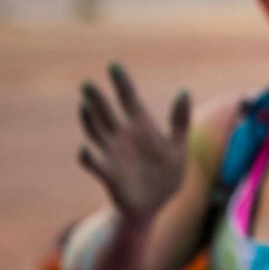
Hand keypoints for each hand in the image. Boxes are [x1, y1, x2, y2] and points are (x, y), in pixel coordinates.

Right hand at [77, 63, 189, 225]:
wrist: (157, 203)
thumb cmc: (166, 173)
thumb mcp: (179, 145)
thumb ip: (180, 121)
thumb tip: (184, 91)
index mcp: (141, 126)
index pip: (128, 99)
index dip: (121, 83)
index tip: (113, 66)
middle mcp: (123, 136)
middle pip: (107, 112)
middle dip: (98, 99)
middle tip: (88, 84)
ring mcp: (113, 154)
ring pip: (96, 132)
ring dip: (89, 120)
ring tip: (84, 106)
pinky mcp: (109, 174)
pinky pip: (95, 163)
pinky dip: (89, 156)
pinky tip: (85, 149)